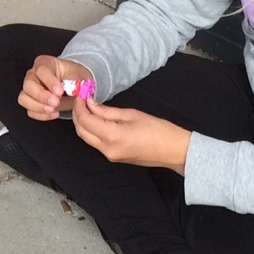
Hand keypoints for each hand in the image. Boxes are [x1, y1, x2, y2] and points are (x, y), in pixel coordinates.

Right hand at [18, 55, 90, 120]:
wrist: (75, 86)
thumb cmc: (75, 77)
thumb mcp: (80, 75)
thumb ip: (78, 82)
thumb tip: (76, 91)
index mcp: (45, 63)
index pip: (41, 70)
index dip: (49, 81)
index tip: (60, 91)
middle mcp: (34, 75)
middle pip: (28, 84)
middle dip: (42, 96)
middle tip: (56, 102)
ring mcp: (30, 89)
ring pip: (24, 98)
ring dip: (38, 106)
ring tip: (53, 109)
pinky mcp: (31, 102)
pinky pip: (30, 110)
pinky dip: (41, 115)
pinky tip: (54, 113)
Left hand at [73, 95, 191, 170]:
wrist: (175, 151)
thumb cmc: (158, 130)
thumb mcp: (132, 114)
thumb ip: (107, 111)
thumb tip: (90, 104)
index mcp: (112, 137)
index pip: (85, 120)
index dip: (80, 107)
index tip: (81, 96)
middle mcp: (107, 149)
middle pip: (81, 131)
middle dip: (78, 115)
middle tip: (81, 100)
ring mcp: (110, 156)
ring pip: (87, 138)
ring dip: (83, 123)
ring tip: (87, 108)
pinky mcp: (114, 158)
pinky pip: (96, 143)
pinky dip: (92, 131)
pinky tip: (96, 120)